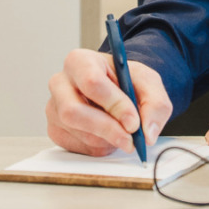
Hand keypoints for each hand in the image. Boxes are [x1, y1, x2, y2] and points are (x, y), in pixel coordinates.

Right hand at [46, 49, 172, 156]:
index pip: (91, 82)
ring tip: (123, 133)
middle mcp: (60, 83)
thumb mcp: (148, 82)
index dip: (114, 104)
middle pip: (74, 111)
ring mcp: (54, 108)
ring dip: (107, 140)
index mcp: (80, 60)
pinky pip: (77, 147)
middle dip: (106, 129)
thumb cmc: (127, 80)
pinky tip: (109, 136)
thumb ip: (155, 103)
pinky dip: (99, 147)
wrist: (117, 89)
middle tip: (130, 140)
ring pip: (78, 133)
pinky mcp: (55, 130)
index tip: (133, 121)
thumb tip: (148, 132)